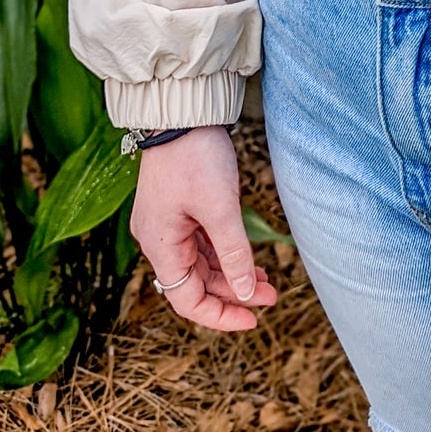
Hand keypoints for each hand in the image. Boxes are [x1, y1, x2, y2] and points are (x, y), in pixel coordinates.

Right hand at [131, 126, 277, 331]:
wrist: (183, 112)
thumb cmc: (195, 157)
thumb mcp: (220, 208)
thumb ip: (234, 254)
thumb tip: (248, 293)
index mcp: (160, 246)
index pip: (187, 300)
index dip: (220, 315)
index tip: (253, 319)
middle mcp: (159, 240)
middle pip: (197, 283)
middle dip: (234, 292)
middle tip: (271, 296)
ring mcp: (168, 224)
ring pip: (203, 263)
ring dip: (233, 272)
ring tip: (267, 280)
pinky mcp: (179, 208)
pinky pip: (202, 242)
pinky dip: (225, 252)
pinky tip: (249, 257)